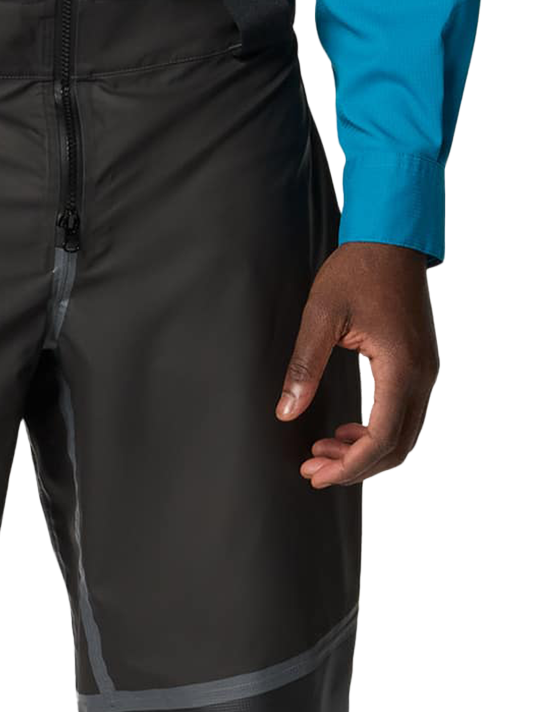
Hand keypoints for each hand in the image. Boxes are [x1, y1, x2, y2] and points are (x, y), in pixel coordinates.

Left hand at [275, 242, 439, 487]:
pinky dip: (376, 431)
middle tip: (314, 470)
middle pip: (398, 446)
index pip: (382, 438)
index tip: (317, 474)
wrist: (391, 238)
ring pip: (403, 433)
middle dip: (355, 467)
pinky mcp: (419, 364)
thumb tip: (286, 412)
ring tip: (323, 452)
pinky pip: (404, 413)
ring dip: (365, 451)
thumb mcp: (321, 316)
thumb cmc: (358, 269)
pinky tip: (345, 430)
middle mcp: (421, 375)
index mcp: (401, 367)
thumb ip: (304, 367)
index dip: (350, 466)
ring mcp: (424, 371)